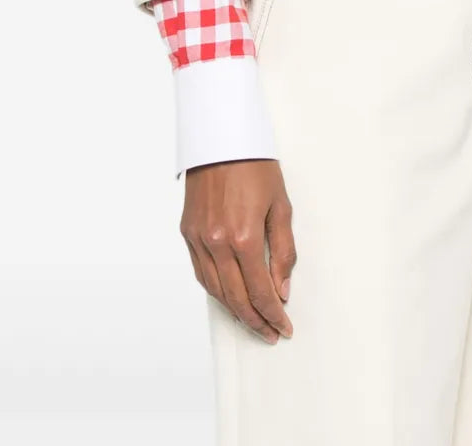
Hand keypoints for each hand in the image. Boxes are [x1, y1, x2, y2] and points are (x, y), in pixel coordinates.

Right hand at [180, 158, 296, 341]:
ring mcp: (198, 239)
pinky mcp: (187, 232)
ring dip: (235, 310)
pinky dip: (216, 290)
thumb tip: (282, 289)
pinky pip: (201, 272)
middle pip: (236, 298)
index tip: (284, 329)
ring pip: (215, 290)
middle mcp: (217, 243)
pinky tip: (229, 296)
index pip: (260, 292)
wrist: (221, 138)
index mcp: (244, 237)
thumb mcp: (280, 205)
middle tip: (270, 334)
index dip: (273, 315)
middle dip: (255, 321)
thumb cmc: (256, 167)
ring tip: (253, 321)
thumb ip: (283, 251)